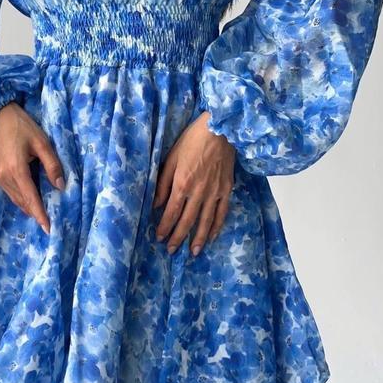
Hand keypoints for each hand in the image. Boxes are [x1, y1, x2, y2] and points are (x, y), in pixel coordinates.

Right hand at [0, 102, 64, 234]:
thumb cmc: (22, 126)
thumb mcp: (42, 142)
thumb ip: (52, 165)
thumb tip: (61, 186)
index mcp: (16, 170)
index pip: (30, 198)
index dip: (40, 214)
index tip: (48, 228)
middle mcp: (4, 177)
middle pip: (22, 202)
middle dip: (36, 213)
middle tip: (50, 223)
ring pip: (16, 199)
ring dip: (28, 207)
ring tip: (43, 214)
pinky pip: (11, 193)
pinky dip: (21, 199)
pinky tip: (31, 200)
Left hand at [152, 112, 235, 255]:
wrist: (220, 130)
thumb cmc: (192, 140)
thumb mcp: (171, 158)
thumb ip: (163, 183)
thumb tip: (156, 203)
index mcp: (182, 183)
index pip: (171, 212)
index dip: (164, 227)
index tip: (159, 237)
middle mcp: (198, 192)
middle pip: (186, 220)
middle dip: (177, 237)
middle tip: (171, 250)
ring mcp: (215, 192)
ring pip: (205, 221)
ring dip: (197, 238)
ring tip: (192, 252)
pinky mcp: (227, 189)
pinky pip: (222, 213)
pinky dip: (216, 227)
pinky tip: (211, 237)